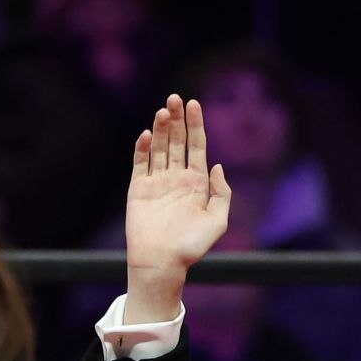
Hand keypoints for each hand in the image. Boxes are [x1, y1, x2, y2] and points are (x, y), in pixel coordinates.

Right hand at [125, 93, 230, 321]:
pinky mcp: (138, 188)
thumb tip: (218, 166)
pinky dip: (142, 148)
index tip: (194, 104)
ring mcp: (156, 181)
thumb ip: (222, 193)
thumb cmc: (191, 246)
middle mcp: (176, 178)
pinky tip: (146, 135)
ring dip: (160, 128)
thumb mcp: (218, 221)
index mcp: (196, 183)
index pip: (196, 146)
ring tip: (164, 110)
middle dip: (177, 119)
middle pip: (176, 141)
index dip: (196, 125)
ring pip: (158, 147)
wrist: (163, 262)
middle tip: (176, 98)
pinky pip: (139, 163)